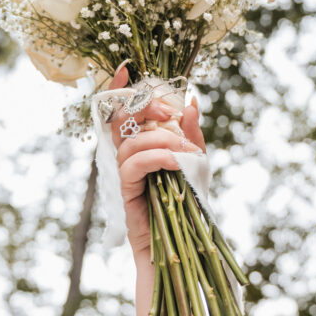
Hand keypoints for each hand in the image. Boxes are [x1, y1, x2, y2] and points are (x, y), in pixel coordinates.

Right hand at [107, 65, 205, 258]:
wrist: (182, 247)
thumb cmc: (186, 204)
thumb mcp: (196, 163)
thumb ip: (191, 134)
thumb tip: (191, 103)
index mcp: (140, 145)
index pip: (123, 111)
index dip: (119, 89)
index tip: (125, 68)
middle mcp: (126, 157)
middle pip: (121, 120)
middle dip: (145, 109)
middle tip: (171, 114)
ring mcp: (124, 175)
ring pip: (130, 143)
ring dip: (162, 139)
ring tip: (186, 150)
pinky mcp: (125, 194)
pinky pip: (133, 166)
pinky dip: (156, 157)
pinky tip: (176, 160)